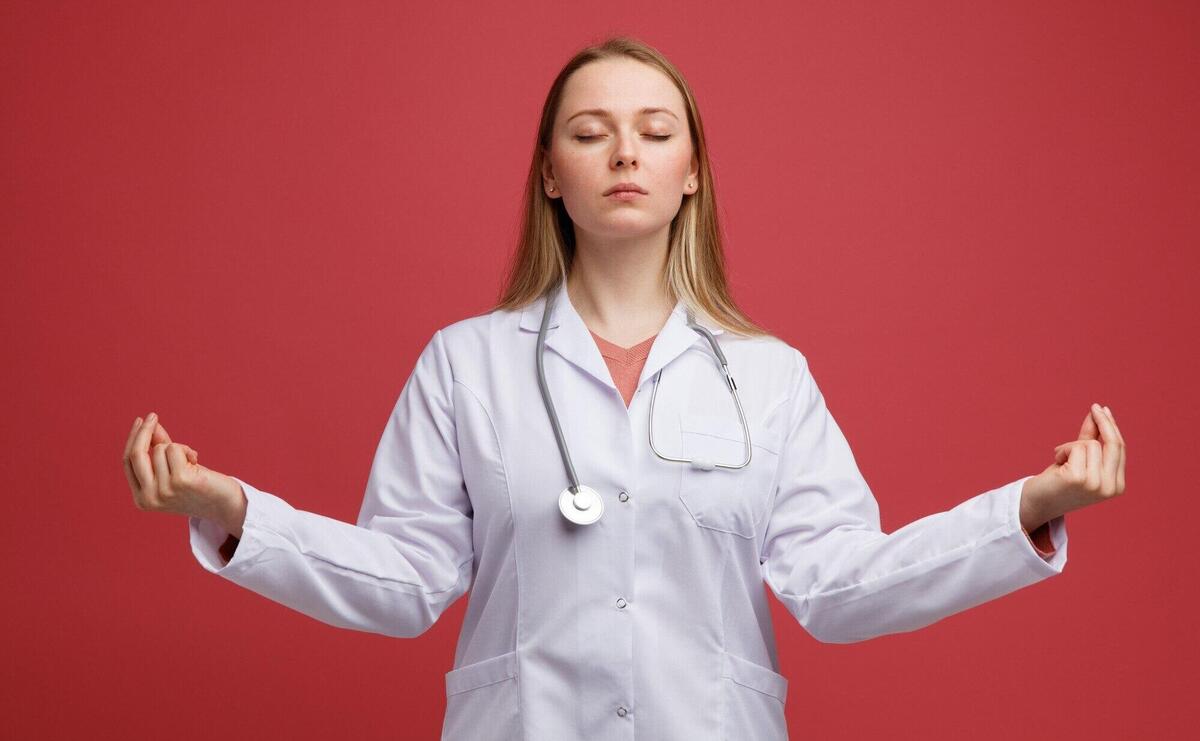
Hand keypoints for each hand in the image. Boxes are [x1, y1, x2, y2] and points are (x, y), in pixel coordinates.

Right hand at [123, 412, 243, 532]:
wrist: (223, 504)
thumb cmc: (197, 486)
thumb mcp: (172, 468)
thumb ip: (158, 449)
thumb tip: (150, 425)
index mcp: (141, 499)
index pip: (128, 462)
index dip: (132, 439)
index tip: (139, 420)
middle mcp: (149, 497)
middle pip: (136, 454)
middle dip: (143, 431)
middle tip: (152, 416)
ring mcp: (164, 490)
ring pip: (160, 449)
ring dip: (177, 448)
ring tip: (190, 461)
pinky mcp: (181, 481)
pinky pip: (175, 449)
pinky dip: (186, 449)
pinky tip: (195, 461)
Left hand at [1020, 403, 1126, 529]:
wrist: (1037, 501)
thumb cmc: (1058, 480)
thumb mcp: (1080, 458)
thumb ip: (1091, 437)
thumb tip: (1098, 412)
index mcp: (1117, 486)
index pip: (1120, 449)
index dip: (1112, 427)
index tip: (1102, 409)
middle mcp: (1111, 487)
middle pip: (1114, 444)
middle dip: (1104, 422)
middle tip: (1095, 407)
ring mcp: (1096, 485)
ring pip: (1091, 444)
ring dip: (1072, 446)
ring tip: (1062, 459)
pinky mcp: (1079, 479)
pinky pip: (1076, 448)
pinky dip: (1063, 450)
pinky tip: (1057, 462)